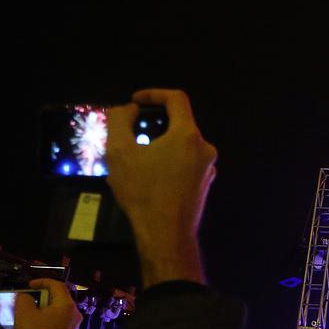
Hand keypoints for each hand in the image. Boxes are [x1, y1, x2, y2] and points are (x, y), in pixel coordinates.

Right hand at [10, 279, 82, 328]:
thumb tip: (24, 297)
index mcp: (66, 305)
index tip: (29, 285)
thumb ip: (23, 300)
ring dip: (31, 318)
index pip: (57, 285)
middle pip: (52, 303)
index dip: (42, 282)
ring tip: (14, 322)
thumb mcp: (24, 313)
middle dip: (34, 303)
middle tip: (21, 305)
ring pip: (47, 318)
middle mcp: (71, 315)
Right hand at [106, 88, 215, 286]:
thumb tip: (128, 109)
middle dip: (155, 123)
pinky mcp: (205, 185)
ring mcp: (208, 168)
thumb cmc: (143, 191)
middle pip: (180, 123)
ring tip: (137, 157)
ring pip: (182, 145)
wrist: (166, 234)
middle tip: (132, 133)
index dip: (154, 93)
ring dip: (161, 144)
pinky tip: (150, 176)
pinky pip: (186, 163)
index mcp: (188, 135)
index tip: (136, 101)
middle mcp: (205, 148)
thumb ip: (120, 122)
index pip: (177, 99)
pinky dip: (169, 161)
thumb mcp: (119, 152)